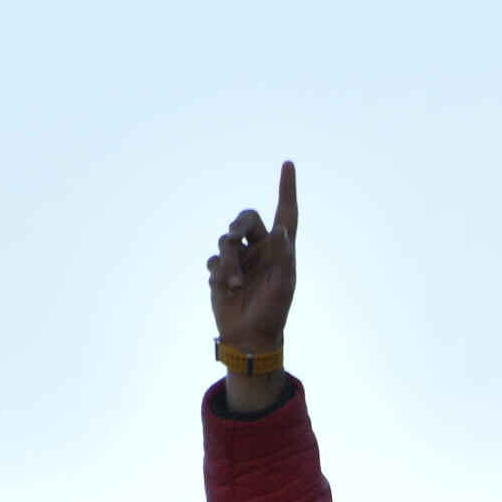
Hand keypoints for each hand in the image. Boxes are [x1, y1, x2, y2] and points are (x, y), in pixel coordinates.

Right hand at [206, 160, 297, 410]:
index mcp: (280, 250)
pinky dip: (217, 272)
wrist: (248, 337)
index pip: (285, 213)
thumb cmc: (272, 312)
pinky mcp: (220, 270)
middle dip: (238, 226)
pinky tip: (224, 288)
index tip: (288, 165)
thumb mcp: (283, 287)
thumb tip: (281, 231)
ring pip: (226, 241)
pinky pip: (213, 260)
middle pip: (246, 218)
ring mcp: (240, 259)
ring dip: (227, 260)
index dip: (287, 189)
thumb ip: (284, 258)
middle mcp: (260, 249)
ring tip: (232, 283)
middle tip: (234, 238)